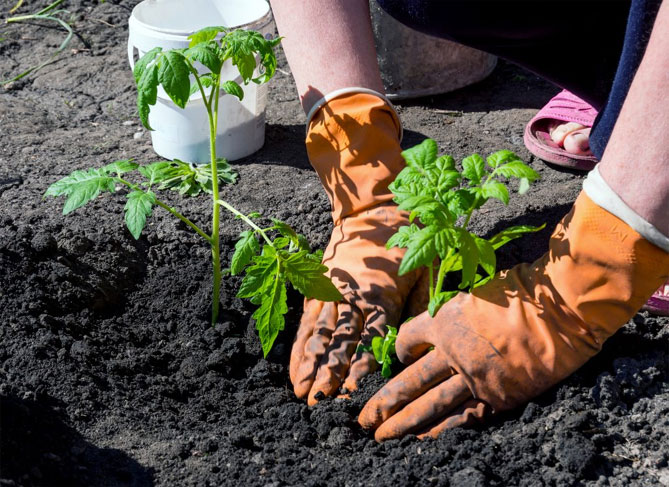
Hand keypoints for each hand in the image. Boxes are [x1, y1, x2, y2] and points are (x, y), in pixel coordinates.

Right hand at [290, 202, 424, 404]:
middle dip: (328, 372)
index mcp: (383, 294)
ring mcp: (333, 291)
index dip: (360, 364)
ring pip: (319, 333)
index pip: (371, 336)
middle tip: (318, 401)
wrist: (374, 209)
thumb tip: (416, 343)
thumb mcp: (427, 268)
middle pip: (339, 340)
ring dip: (309, 364)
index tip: (350, 389)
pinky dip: (300, 345)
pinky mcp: (319, 287)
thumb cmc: (407, 240)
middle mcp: (353, 296)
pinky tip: (294, 366)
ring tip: (301, 391)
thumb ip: (421, 306)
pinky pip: (307, 321)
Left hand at [359, 191, 668, 440]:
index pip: (406, 341)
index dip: (397, 352)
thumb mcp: (474, 294)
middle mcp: (450, 353)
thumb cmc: (520, 293)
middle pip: (407, 382)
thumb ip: (453, 315)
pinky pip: (463, 418)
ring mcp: (473, 377)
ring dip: (403, 423)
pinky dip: (441, 430)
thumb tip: (440, 328)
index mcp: (442, 322)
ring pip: (429, 406)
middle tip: (362, 420)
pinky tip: (422, 440)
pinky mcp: (497, 397)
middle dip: (383, 402)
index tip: (397, 358)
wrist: (560, 310)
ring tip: (380, 436)